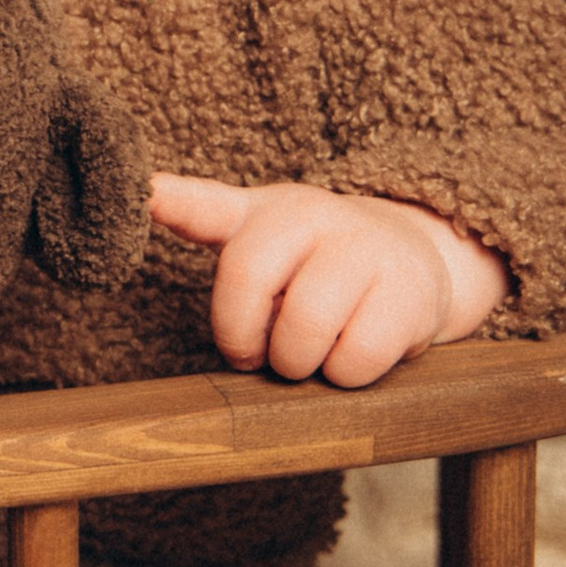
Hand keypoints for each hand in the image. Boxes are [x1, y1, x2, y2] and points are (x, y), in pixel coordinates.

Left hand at [148, 175, 507, 389]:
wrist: (416, 265)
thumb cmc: (317, 260)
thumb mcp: (262, 232)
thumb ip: (202, 214)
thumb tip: (151, 192)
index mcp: (270, 210)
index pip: (213, 207)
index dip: (176, 201)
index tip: (148, 198)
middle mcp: (317, 216)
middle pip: (247, 282)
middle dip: (244, 339)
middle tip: (261, 353)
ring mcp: (367, 250)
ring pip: (303, 330)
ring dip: (298, 362)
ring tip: (311, 350)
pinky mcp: (409, 294)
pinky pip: (355, 358)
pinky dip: (345, 373)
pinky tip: (354, 350)